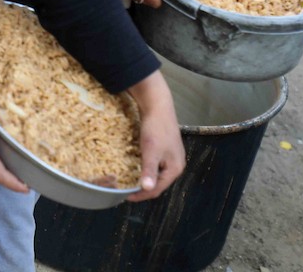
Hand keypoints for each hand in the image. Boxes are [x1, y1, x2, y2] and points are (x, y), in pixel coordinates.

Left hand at [124, 71, 184, 201]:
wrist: (158, 105)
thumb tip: (147, 189)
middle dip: (143, 188)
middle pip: (158, 183)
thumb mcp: (151, 151)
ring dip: (144, 178)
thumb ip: (149, 171)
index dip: (141, 195)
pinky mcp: (166, 149)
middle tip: (126, 190)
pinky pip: (156, 165)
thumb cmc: (155, 129)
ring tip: (130, 181)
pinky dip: (146, 168)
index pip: (157, 189)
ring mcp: (172, 157)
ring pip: (157, 174)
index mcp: (175, 169)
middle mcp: (176, 165)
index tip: (126, 196)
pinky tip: (136, 167)